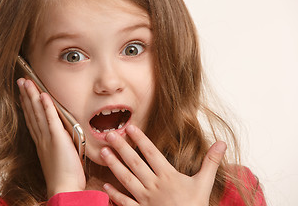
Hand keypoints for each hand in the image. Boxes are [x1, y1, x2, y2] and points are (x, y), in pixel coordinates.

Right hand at [17, 78, 84, 197]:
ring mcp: (48, 138)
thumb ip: (58, 143)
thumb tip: (60, 134)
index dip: (27, 105)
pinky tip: (42, 95)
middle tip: (21, 81)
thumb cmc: (65, 175)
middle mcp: (42, 138)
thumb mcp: (59, 156)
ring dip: (32, 96)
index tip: (23, 93)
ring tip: (27, 82)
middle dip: (26, 95)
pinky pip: (51, 119)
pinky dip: (47, 106)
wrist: (64, 187)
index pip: (33, 119)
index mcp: (42, 142)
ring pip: (38, 112)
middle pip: (31, 112)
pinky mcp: (57, 139)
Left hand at [100, 125, 225, 205]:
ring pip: (126, 179)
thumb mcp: (205, 184)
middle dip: (121, 147)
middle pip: (135, 162)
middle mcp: (154, 185)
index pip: (151, 153)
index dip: (140, 139)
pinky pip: (125, 202)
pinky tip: (105, 186)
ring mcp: (145, 199)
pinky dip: (115, 195)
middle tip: (109, 134)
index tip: (130, 127)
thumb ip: (210, 162)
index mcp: (168, 176)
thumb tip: (222, 143)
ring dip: (114, 165)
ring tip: (103, 152)